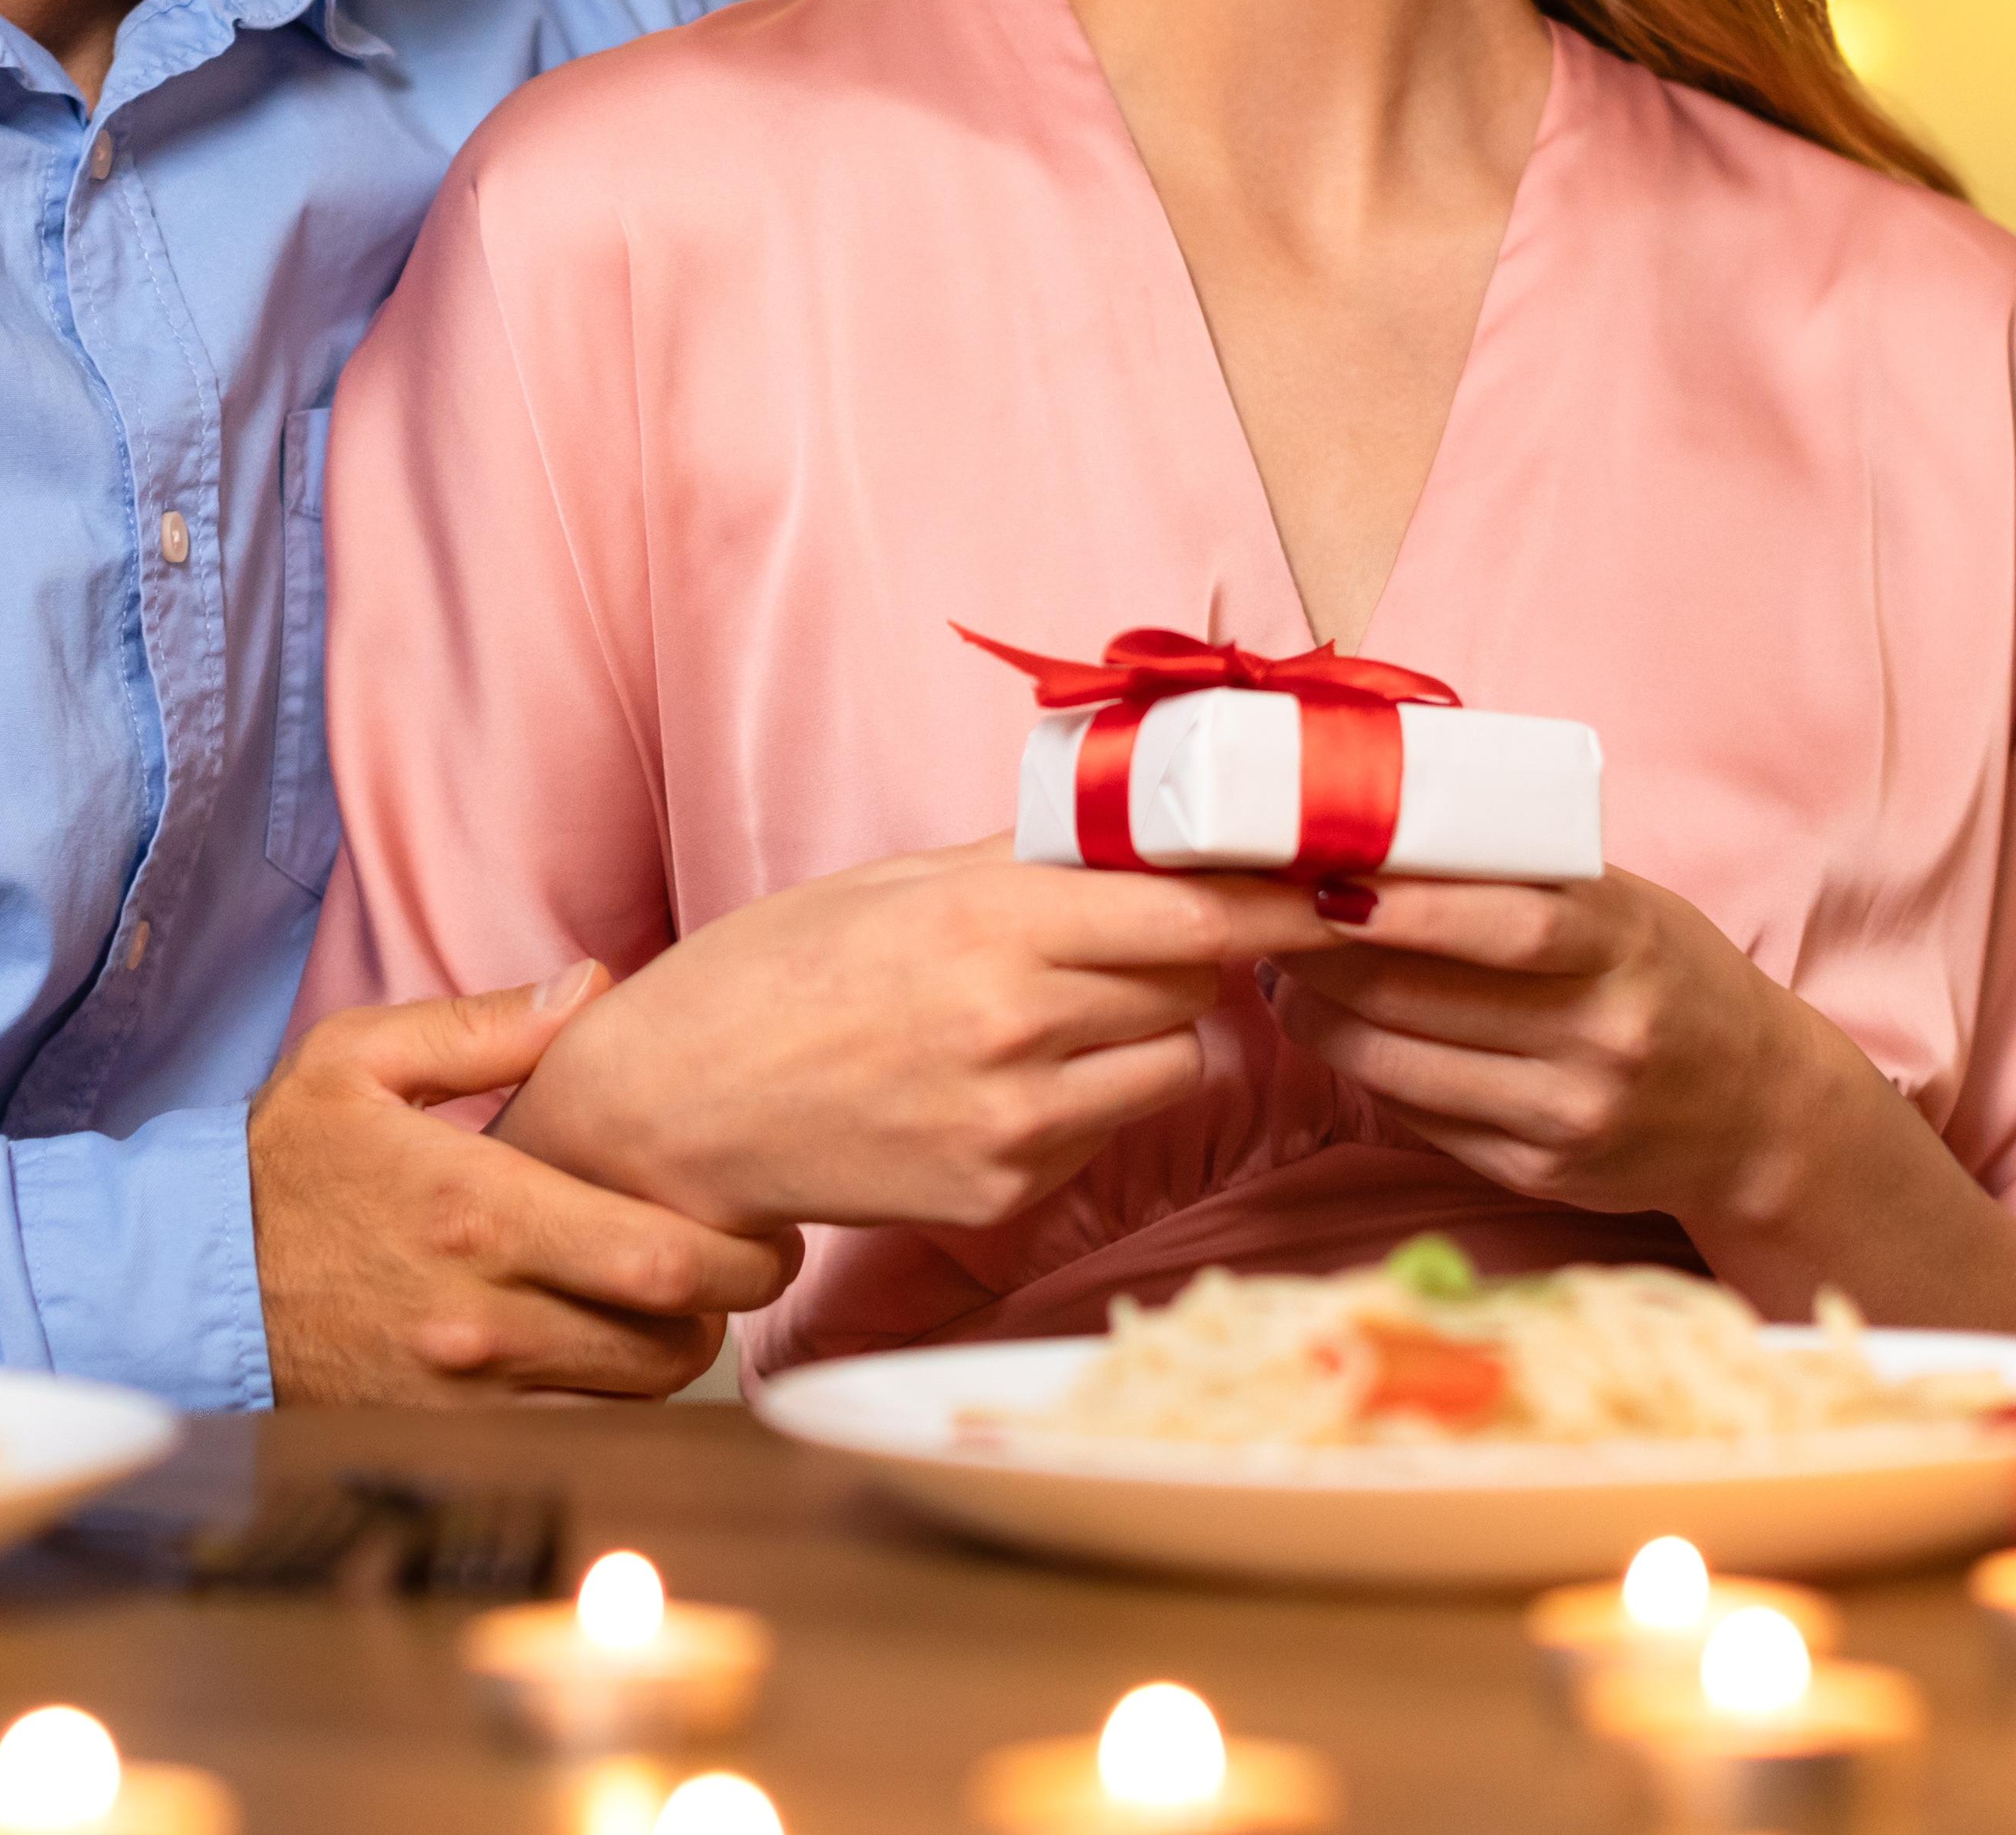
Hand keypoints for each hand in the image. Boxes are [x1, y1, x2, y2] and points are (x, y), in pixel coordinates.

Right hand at [249, 962, 802, 1404]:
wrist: (188, 1284)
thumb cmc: (283, 1163)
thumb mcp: (360, 1057)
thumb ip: (488, 1023)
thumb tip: (597, 987)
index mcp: (476, 1206)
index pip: (664, 1254)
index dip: (745, 1253)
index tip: (767, 1230)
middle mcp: (480, 1312)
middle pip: (671, 1339)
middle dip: (729, 1305)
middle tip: (744, 1266)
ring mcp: (465, 1389)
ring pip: (635, 1398)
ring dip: (677, 1354)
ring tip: (677, 1303)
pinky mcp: (448, 1435)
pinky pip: (577, 1436)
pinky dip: (617, 1403)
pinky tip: (614, 1356)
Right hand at [497, 841, 1283, 1232]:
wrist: (673, 1112)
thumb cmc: (771, 974)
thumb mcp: (895, 881)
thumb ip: (1028, 859)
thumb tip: (1143, 822)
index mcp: (988, 922)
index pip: (1195, 909)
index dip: (1283, 896)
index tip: (1343, 880)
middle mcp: (1016, 1025)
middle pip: (1195, 979)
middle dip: (1195, 948)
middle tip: (1154, 926)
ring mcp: (1014, 1123)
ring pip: (1172, 1060)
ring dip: (1149, 1028)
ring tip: (1060, 1008)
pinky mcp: (1002, 1193)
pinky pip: (1106, 1130)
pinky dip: (1088, 1099)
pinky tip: (1003, 1079)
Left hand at [1264, 873, 2015, 1351]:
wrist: (1758, 1111)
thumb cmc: (1667, 973)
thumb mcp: (1621, 903)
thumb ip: (1520, 871)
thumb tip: (1374, 823)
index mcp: (1626, 947)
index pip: (1507, 925)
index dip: (1403, 907)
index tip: (1319, 880)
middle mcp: (1604, 1038)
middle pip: (1429, 1002)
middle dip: (1326, 963)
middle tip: (1263, 921)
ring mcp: (1573, 1118)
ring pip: (1408, 1070)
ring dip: (1325, 1024)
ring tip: (1283, 977)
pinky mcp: (1545, 1176)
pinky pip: (1426, 1123)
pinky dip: (1368, 1079)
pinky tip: (1339, 1040)